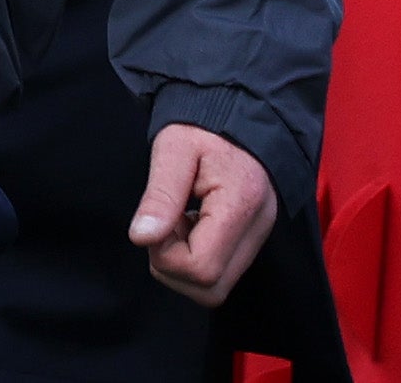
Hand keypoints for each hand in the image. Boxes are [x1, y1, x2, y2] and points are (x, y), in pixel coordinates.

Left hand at [131, 123, 278, 305]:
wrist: (236, 110)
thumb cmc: (203, 125)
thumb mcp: (173, 148)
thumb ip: (160, 195)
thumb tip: (141, 238)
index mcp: (241, 204)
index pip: (201, 268)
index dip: (166, 254)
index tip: (157, 220)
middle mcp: (258, 228)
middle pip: (211, 289)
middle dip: (173, 265)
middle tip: (164, 224)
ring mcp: (258, 237)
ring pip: (216, 288)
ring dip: (184, 263)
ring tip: (177, 221)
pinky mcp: (252, 238)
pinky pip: (221, 271)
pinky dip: (196, 256)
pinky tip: (189, 223)